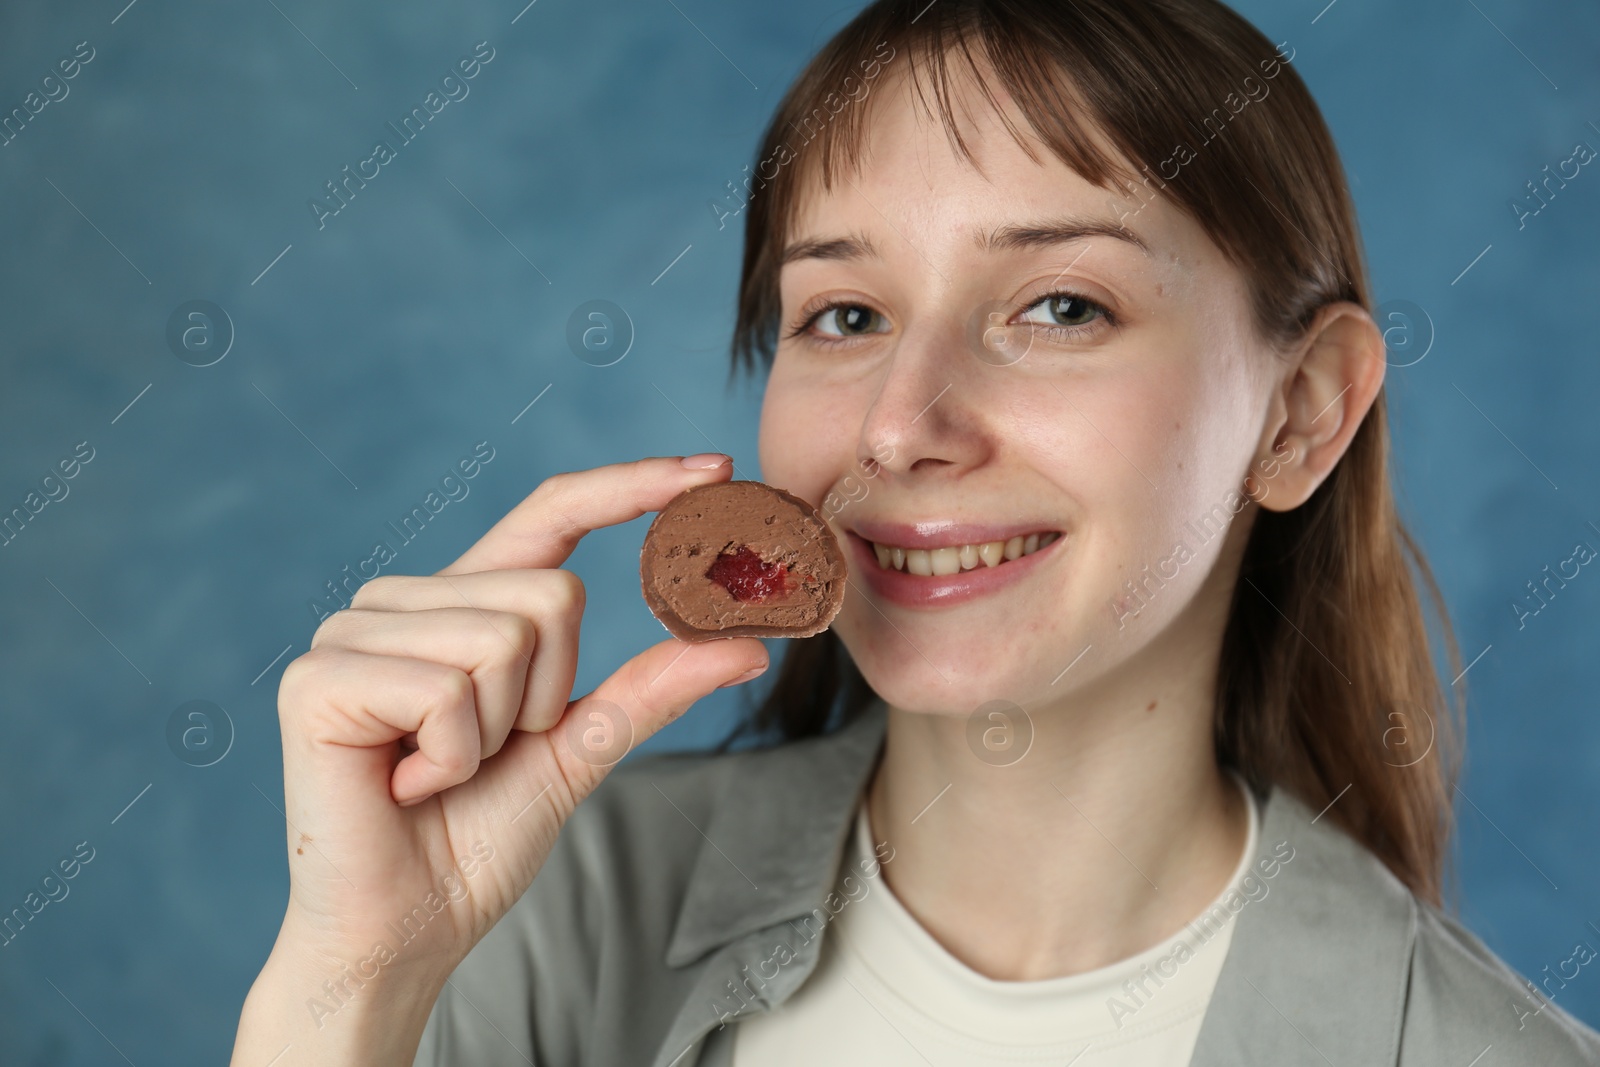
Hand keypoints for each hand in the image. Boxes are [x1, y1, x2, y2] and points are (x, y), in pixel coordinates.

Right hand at [234, 454, 767, 1060]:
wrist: (406, 931)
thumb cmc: (475, 840)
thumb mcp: (579, 750)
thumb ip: (648, 688)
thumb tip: (745, 644)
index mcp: (463, 604)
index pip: (552, 513)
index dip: (631, 484)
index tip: (713, 467)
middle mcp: (404, 600)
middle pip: (550, 593)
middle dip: (548, 697)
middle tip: (489, 754)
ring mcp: (354, 632)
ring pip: (504, 638)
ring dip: (498, 733)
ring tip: (441, 772)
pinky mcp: (319, 676)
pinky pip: (447, 688)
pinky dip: (451, 755)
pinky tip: (407, 784)